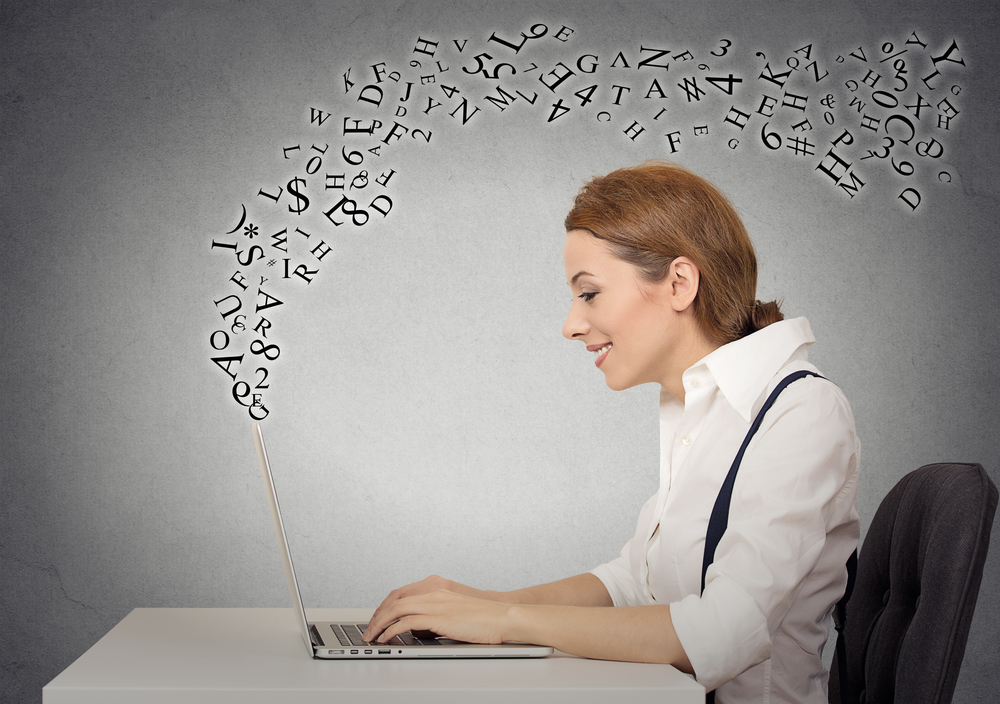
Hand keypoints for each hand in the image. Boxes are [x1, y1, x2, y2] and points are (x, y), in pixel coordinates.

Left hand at [364, 588, 511, 644]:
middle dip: (377, 616)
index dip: (385, 607)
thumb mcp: (455, 613)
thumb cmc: (484, 619)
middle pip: (394, 600)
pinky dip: (392, 630)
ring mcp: (436, 603)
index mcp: (437, 588)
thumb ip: (435, 616)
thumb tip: (418, 630)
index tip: (377, 619)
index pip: (401, 594)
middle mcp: (433, 592)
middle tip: (368, 630)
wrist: (504, 616)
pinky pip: (406, 622)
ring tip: (372, 637)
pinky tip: (387, 639)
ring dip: (380, 624)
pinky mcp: (438, 617)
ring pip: (396, 609)